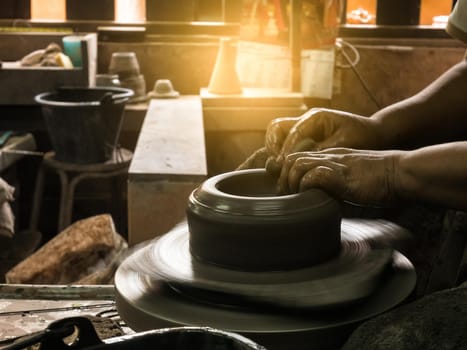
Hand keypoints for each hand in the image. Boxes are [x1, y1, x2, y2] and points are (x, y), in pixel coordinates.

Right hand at [265, 108, 381, 173]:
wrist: (376, 134)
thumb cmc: (364, 137)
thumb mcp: (344, 144)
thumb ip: (321, 150)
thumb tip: (300, 159)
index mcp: (315, 117)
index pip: (291, 132)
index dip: (286, 150)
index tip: (284, 165)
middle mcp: (306, 121)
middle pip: (276, 128)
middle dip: (273, 145)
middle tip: (278, 164)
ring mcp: (305, 129)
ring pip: (278, 135)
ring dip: (276, 150)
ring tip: (280, 167)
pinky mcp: (307, 138)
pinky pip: (287, 144)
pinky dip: (284, 155)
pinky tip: (289, 169)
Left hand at [278, 148, 400, 206]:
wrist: (401, 172)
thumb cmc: (381, 180)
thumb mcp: (351, 179)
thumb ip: (334, 185)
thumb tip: (319, 203)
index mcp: (330, 156)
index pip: (297, 157)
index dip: (286, 172)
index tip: (287, 189)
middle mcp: (329, 156)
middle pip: (291, 159)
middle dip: (284, 178)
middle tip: (287, 195)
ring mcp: (334, 163)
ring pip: (297, 164)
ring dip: (292, 182)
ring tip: (296, 196)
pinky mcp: (342, 174)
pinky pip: (314, 176)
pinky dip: (307, 186)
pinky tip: (312, 196)